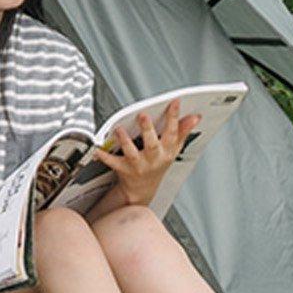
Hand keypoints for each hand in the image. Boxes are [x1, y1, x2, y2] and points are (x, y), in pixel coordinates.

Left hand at [93, 98, 191, 214]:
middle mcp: (153, 158)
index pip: (173, 132)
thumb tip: (195, 117)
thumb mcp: (174, 149)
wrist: (144, 189)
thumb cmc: (158, 164)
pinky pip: (113, 162)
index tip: (175, 102)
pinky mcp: (124, 169)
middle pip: (152, 144)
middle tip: (143, 116)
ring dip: (125, 141)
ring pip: (132, 153)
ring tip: (119, 129)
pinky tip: (97, 149)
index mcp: (166, 151)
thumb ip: (183, 131)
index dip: (174, 117)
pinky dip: (104, 156)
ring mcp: (139, 165)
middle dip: (148, 130)